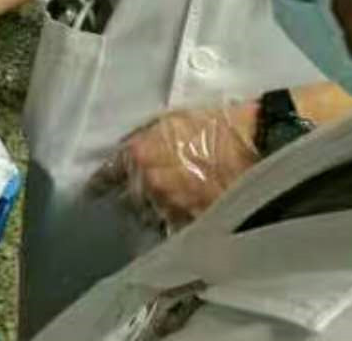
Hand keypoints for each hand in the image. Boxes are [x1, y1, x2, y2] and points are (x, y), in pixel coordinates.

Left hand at [92, 102, 260, 230]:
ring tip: (164, 209)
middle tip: (137, 198)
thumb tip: (126, 154)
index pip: (105, 177)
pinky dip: (174, 226)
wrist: (258, 143)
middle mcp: (147, 183)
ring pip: (148, 219)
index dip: (100, 185)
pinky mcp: (193, 224)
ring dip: (152, 214)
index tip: (93, 192)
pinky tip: (179, 220)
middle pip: (125, 201)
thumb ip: (143, 140)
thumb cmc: (217, 126)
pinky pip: (173, 230)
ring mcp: (169, 207)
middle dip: (129, 199)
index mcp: (137, 154)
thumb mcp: (170, 122)